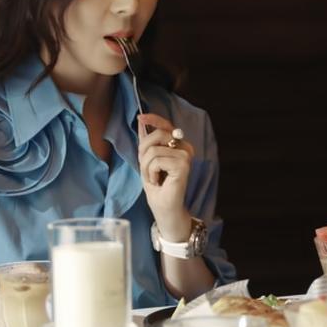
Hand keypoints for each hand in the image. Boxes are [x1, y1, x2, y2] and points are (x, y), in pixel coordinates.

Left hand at [137, 113, 194, 239]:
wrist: (164, 209)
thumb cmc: (158, 187)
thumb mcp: (147, 161)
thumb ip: (147, 142)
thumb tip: (142, 122)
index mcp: (179, 146)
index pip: (166, 126)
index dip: (153, 119)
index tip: (140, 117)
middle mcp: (185, 148)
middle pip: (157, 135)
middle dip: (144, 153)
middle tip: (149, 170)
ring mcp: (186, 156)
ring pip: (154, 150)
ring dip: (147, 167)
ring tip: (154, 178)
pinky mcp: (183, 165)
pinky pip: (157, 160)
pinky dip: (151, 172)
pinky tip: (158, 181)